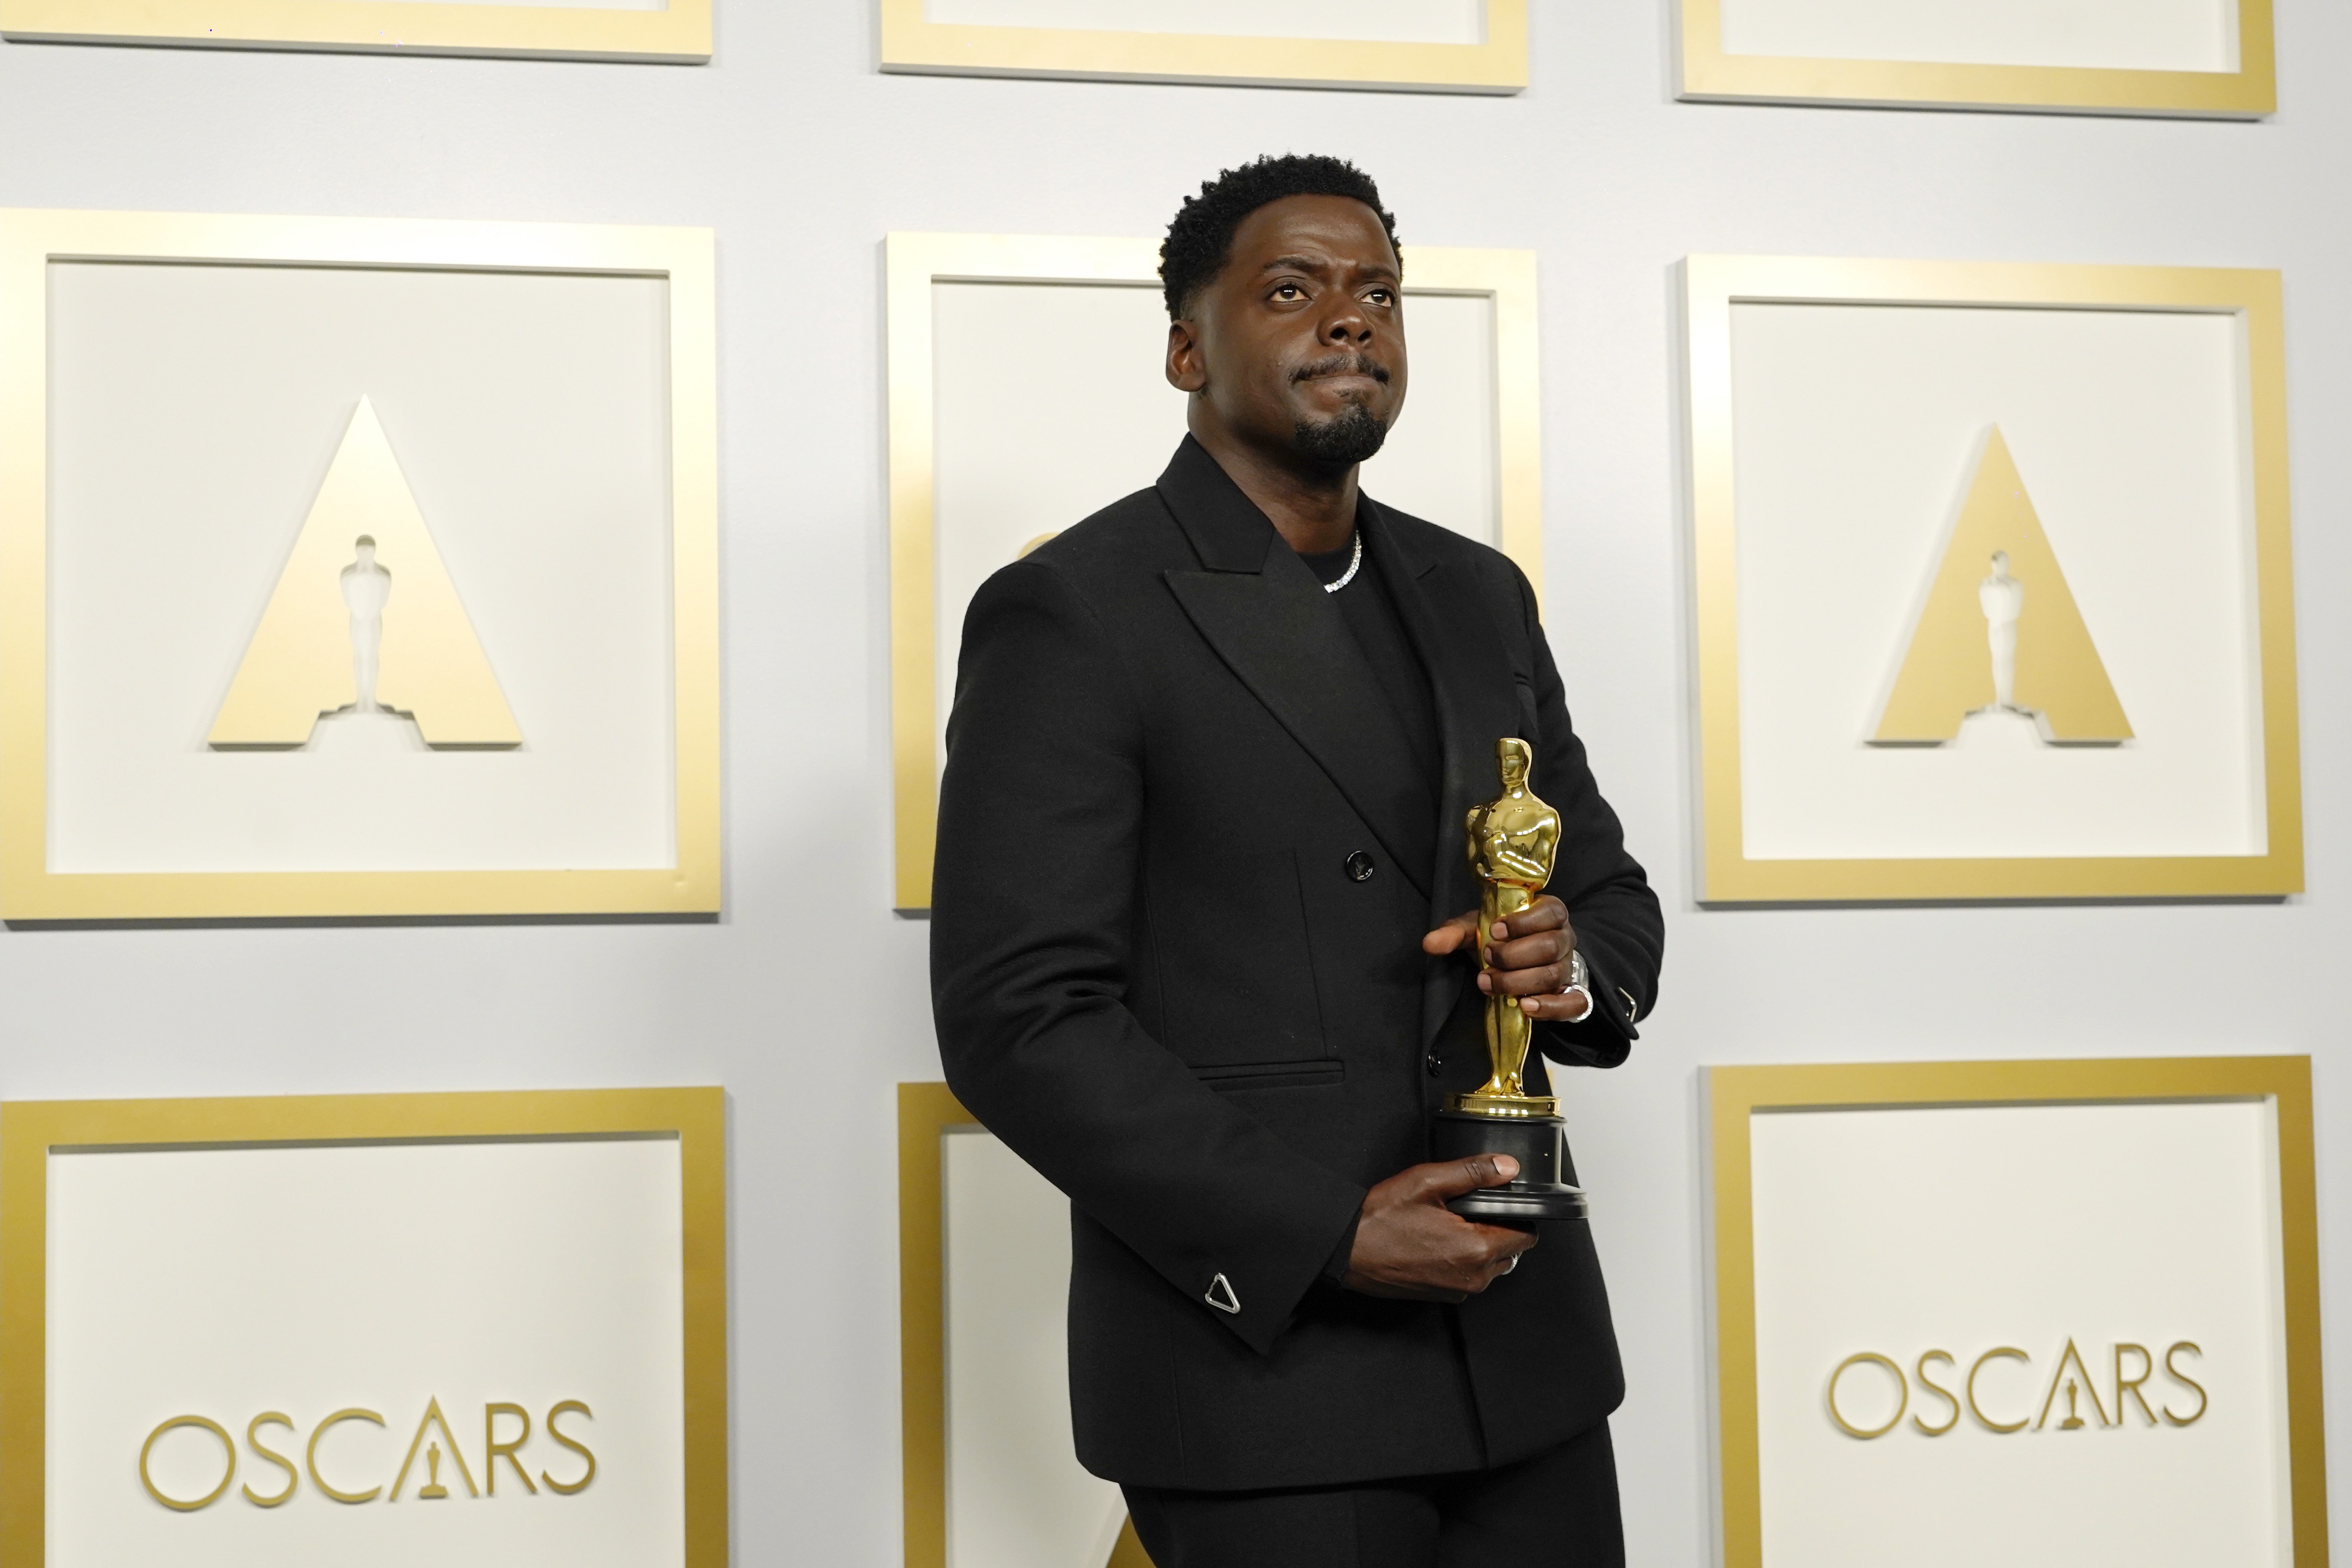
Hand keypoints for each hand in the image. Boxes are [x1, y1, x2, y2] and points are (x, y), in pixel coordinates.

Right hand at [1341, 1155, 1538, 1300]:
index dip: (1517, 1214)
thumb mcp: (1426, 1182)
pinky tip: (1438, 1240)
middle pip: (1511, 1251)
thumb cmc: (1380, 1219)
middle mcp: (1473, 1277)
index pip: (1526, 1236)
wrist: (1346, 1250)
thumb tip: (1507, 1167)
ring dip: (1482, 1245)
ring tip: (1450, 1223)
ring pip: (1492, 1265)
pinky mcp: (1443, 1295)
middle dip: (1498, 1229)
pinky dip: (1464, 1259)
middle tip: (1467, 1209)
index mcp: (1476, 1249)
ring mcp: (1458, 1290)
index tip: (1497, 1201)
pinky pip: (1470, 1276)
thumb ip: (1473, 1172)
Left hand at [1422, 894, 1591, 1022]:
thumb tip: (1429, 943)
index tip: (1494, 931)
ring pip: (1552, 975)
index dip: (1523, 923)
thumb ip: (1455, 932)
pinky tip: (1525, 1006)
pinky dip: (1550, 1007)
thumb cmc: (1501, 939)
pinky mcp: (1571, 996)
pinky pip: (1573, 1004)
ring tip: (1489, 984)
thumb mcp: (1478, 928)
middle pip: (1549, 947)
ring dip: (1517, 983)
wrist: (1522, 961)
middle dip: (1513, 956)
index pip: (1550, 913)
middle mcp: (1564, 939)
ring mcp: (1568, 968)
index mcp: (1549, 914)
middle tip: (1487, 960)